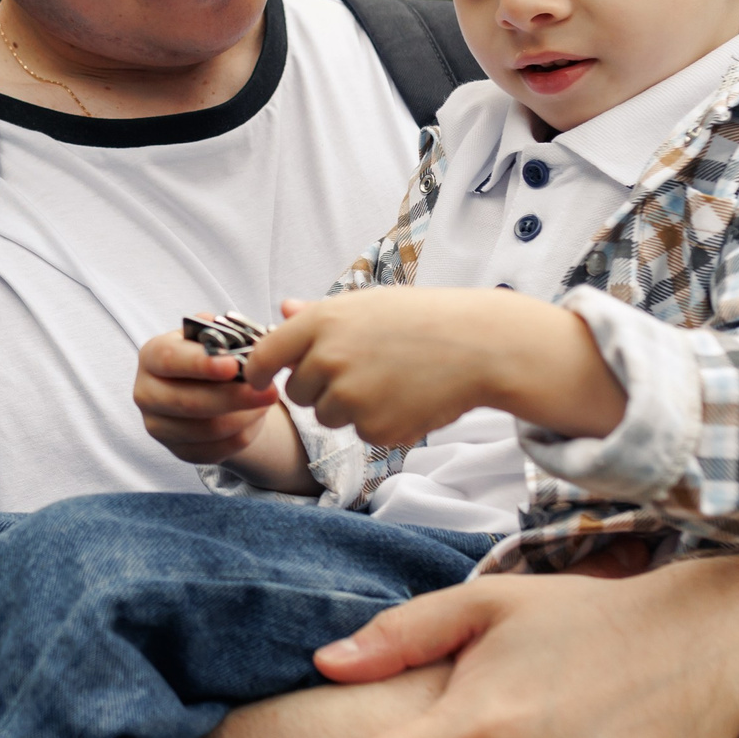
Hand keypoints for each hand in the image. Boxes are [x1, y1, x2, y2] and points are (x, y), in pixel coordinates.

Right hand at [132, 328, 279, 465]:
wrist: (207, 389)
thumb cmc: (209, 357)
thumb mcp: (210, 337)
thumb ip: (220, 333)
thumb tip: (239, 340)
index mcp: (152, 356)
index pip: (169, 359)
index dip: (201, 364)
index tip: (233, 365)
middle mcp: (147, 393)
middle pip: (189, 401)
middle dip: (234, 397)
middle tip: (269, 391)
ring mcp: (159, 427)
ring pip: (207, 430)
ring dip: (245, 417)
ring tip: (266, 402)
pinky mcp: (178, 451)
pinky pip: (215, 451)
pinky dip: (242, 436)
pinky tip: (255, 419)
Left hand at [252, 287, 623, 445]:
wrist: (479, 346)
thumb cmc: (424, 319)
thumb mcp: (368, 304)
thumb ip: (318, 315)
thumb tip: (282, 310)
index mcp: (322, 323)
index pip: (266, 355)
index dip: (259, 371)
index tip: (259, 380)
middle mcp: (328, 359)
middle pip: (298, 393)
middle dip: (319, 388)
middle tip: (362, 371)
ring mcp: (350, 397)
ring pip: (328, 416)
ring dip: (350, 407)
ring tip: (391, 381)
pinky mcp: (374, 428)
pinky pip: (361, 433)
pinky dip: (380, 423)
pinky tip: (408, 399)